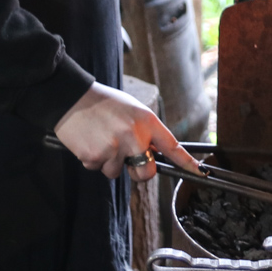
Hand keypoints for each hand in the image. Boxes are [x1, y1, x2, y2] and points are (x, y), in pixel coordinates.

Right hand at [53, 82, 202, 180]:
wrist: (71, 98)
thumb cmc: (103, 103)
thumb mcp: (132, 110)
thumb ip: (144, 131)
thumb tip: (151, 154)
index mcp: (146, 121)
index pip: (172, 146)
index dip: (186, 162)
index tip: (200, 172)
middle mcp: (134, 136)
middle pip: (147, 173)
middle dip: (138, 171)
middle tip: (126, 158)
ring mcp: (115, 148)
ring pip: (117, 173)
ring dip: (109, 162)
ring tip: (100, 138)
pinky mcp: (95, 157)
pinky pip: (98, 169)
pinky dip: (93, 160)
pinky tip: (88, 141)